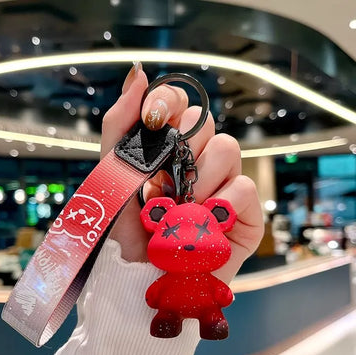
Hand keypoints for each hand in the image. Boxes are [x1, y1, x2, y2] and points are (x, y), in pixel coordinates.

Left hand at [101, 63, 263, 283]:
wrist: (141, 277)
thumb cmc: (126, 228)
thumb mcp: (112, 174)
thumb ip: (120, 124)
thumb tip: (139, 74)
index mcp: (170, 149)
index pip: (180, 103)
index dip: (170, 101)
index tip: (154, 121)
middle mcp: (199, 161)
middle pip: (205, 122)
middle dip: (180, 150)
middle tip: (161, 184)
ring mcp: (224, 184)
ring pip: (227, 148)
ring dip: (197, 180)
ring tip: (179, 210)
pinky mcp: (244, 212)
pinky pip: (243, 186)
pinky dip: (219, 204)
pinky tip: (203, 224)